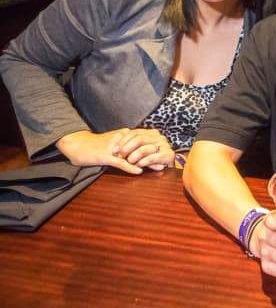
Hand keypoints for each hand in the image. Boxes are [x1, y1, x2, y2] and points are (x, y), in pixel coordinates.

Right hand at [56, 128, 172, 174]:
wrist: (77, 145)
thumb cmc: (95, 146)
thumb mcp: (113, 143)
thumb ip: (126, 146)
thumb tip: (138, 150)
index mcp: (124, 135)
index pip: (143, 141)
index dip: (155, 147)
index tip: (166, 153)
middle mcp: (121, 139)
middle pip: (141, 147)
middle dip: (154, 154)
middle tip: (166, 161)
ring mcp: (114, 147)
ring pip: (133, 155)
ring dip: (146, 162)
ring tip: (157, 168)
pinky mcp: (105, 156)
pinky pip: (120, 162)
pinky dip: (130, 166)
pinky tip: (138, 171)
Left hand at [112, 128, 173, 171]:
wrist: (176, 163)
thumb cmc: (154, 156)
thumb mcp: (142, 149)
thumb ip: (131, 146)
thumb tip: (115, 147)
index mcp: (152, 133)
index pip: (134, 133)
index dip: (122, 141)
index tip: (114, 149)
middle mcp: (159, 137)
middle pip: (138, 139)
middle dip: (126, 149)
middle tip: (120, 156)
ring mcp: (164, 145)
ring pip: (144, 148)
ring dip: (134, 157)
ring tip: (130, 162)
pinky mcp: (168, 155)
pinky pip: (152, 158)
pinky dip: (143, 162)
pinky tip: (139, 165)